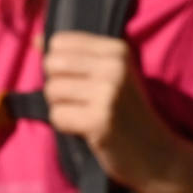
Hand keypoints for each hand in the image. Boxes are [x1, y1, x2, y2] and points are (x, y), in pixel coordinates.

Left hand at [43, 32, 174, 190]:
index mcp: (118, 49)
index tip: (84, 81)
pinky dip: (66, 127)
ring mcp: (108, 93)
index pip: (60, 42)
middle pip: (52, 64)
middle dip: (58, 86)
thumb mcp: (109, 75)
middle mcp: (114, 66)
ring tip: (86, 115)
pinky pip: (57, 116)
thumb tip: (36, 39)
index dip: (62, 65)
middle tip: (82, 101)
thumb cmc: (128, 113)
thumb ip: (75, 55)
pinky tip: (88, 130)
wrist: (156, 153)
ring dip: (62, 108)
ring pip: (51, 90)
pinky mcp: (99, 120)